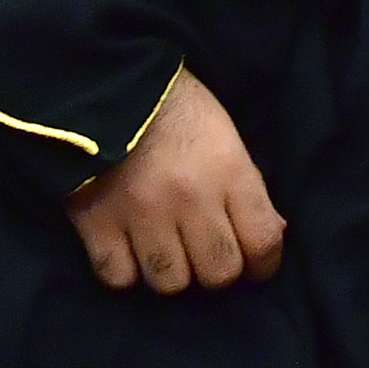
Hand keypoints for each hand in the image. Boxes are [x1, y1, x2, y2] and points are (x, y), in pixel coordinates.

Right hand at [68, 71, 283, 293]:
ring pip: (170, 283)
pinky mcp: (97, 223)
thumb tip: (272, 234)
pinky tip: (129, 252)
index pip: (263, 241)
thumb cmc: (177, 108)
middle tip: (208, 256)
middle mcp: (190, 199)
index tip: (258, 267)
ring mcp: (142, 215)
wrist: (107, 85)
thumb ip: (248, 187)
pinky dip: (126, 272)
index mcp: (229, 171)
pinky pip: (119, 278)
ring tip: (167, 252)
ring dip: (172, 273)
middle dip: (219, 271)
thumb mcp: (227, 137)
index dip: (265, 265)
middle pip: (219, 273)